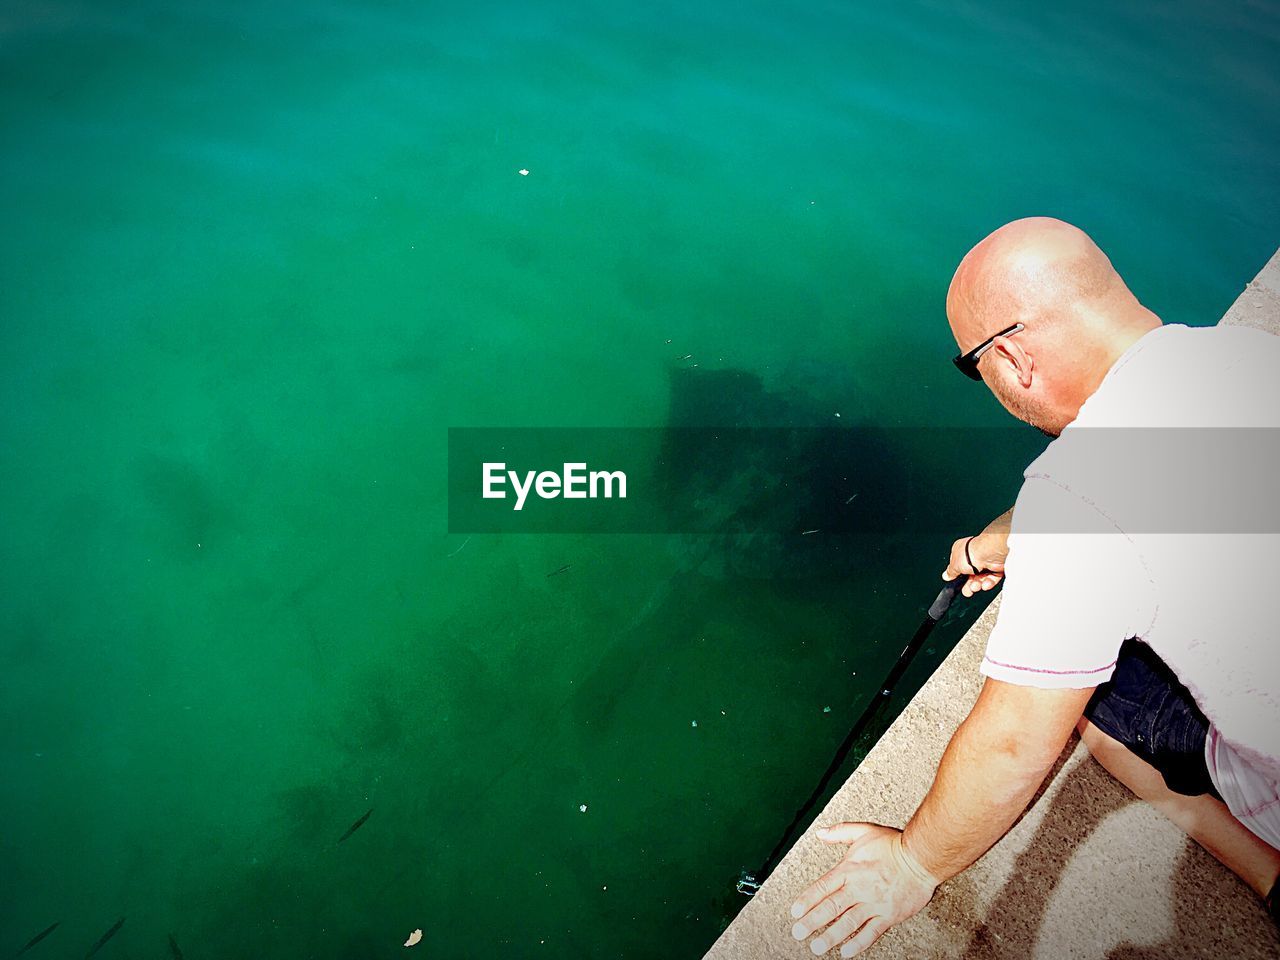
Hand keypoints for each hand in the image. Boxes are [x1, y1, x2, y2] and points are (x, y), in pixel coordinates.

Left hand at [789, 822, 937, 956]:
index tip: (795, 912)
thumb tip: (820, 833)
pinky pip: (871, 932)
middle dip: (812, 922)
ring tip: (817, 947)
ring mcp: (874, 903)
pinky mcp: (888, 915)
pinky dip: (858, 943)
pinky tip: (847, 952)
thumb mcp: (864, 831)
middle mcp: (859, 888)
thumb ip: (840, 832)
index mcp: (849, 869)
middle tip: (799, 933)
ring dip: (831, 936)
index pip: (822, 887)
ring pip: (848, 923)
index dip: (807, 900)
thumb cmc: (894, 845)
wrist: (921, 858)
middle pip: (831, 908)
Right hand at [942, 508, 1010, 596]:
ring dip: (978, 584)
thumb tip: (946, 576)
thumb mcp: (954, 565)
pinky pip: (991, 578)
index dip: (958, 575)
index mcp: (961, 552)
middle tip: (968, 590)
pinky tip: (985, 585)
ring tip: (976, 587)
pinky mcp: (996, 567)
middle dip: (969, 584)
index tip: (957, 583)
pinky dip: (988, 583)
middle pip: (970, 575)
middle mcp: (974, 556)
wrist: (988, 554)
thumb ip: (951, 572)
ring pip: (981, 578)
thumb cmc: (971, 554)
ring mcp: (986, 561)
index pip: (959, 566)